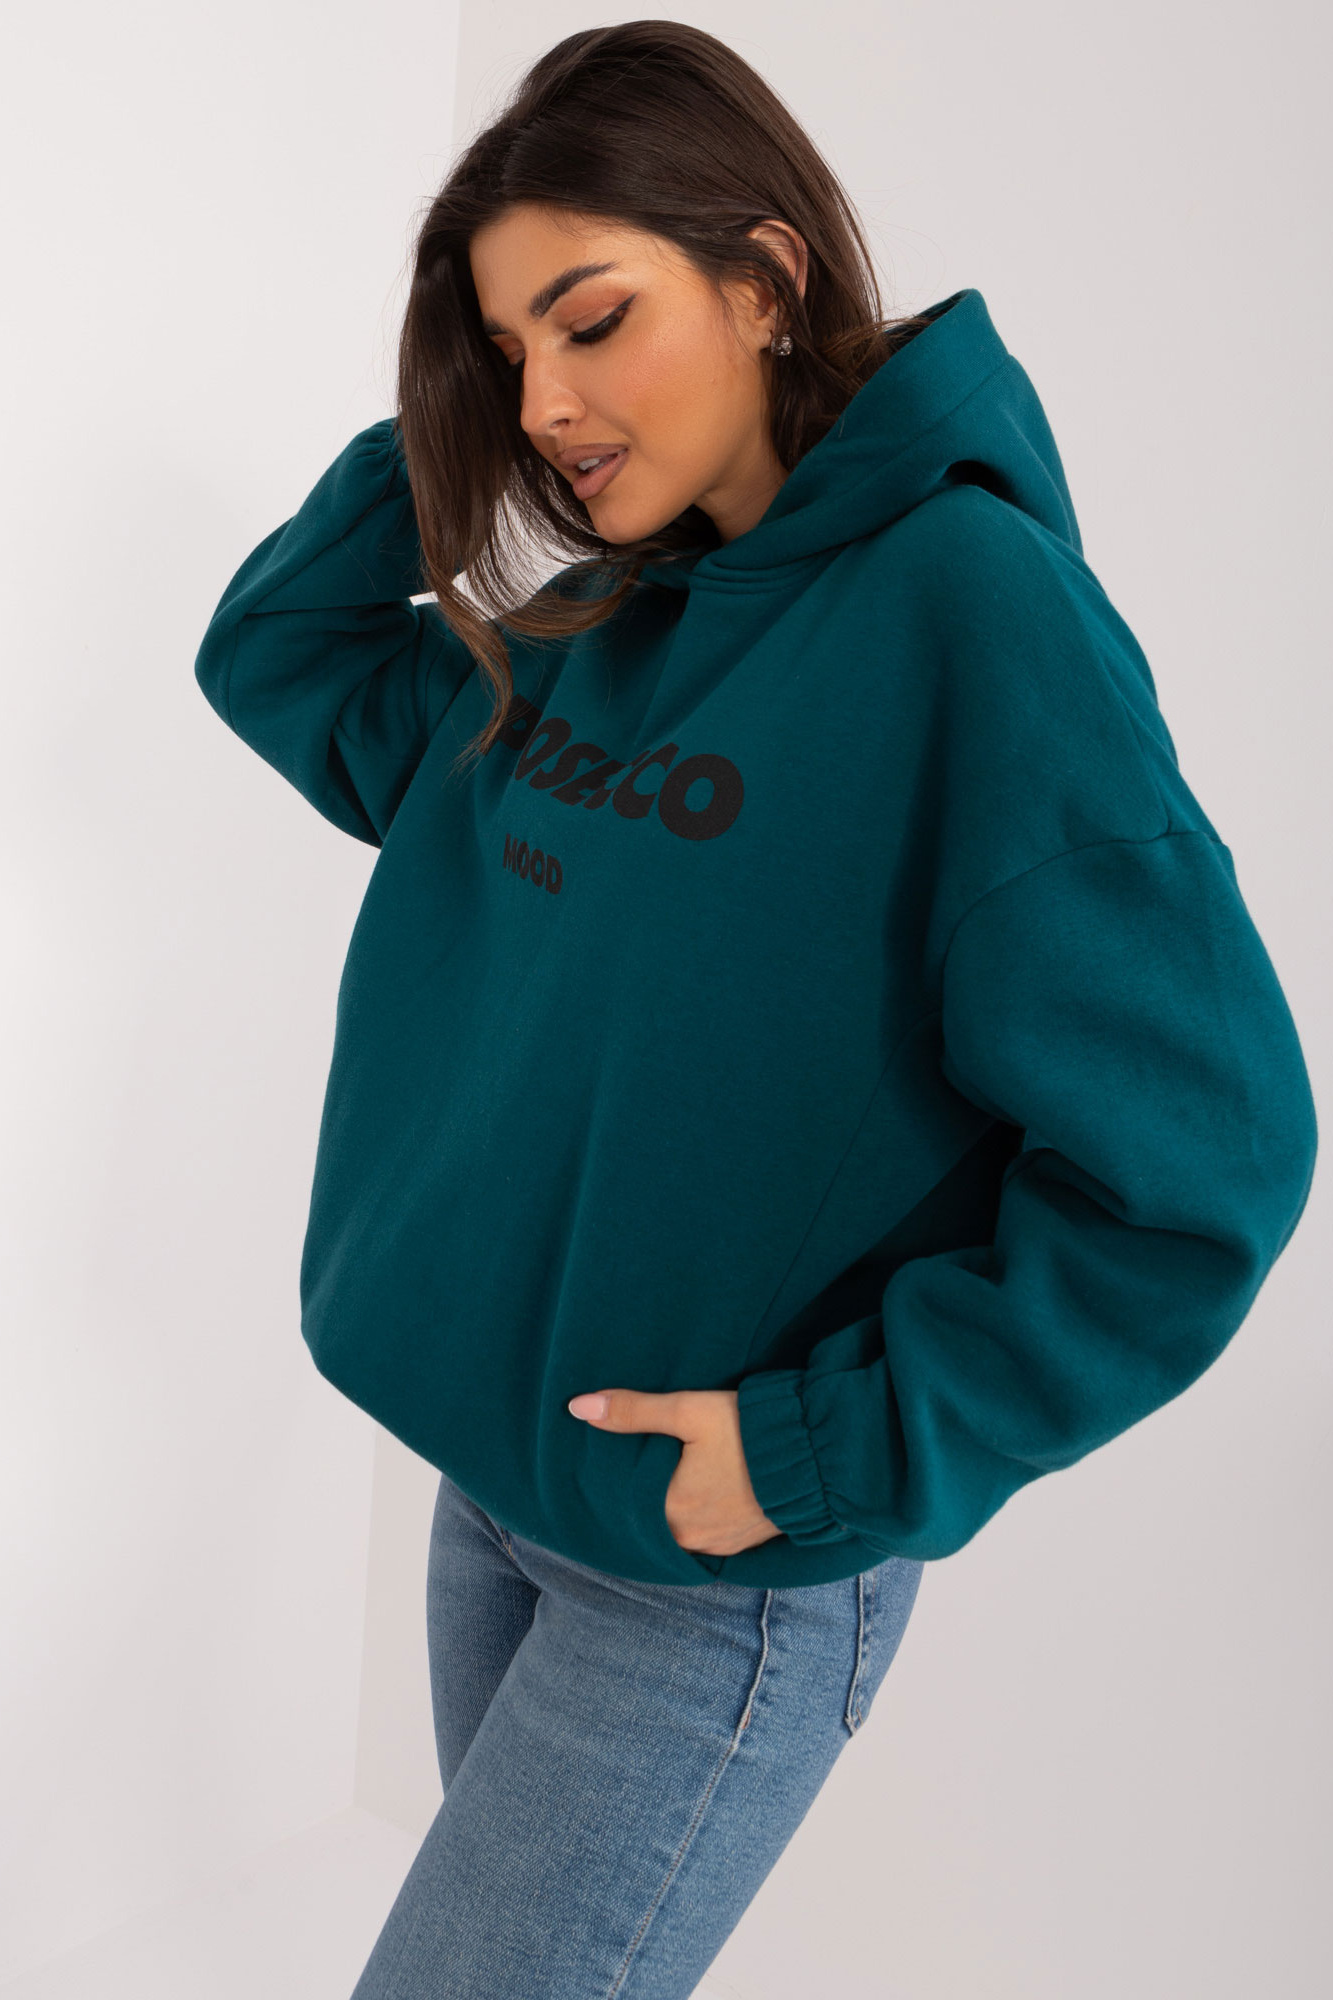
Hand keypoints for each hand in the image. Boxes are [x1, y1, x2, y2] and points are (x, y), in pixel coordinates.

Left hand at [567, 1387, 782, 1556]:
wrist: (818, 1454)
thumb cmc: (751, 1431)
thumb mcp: (689, 1411)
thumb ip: (634, 1411)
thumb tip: (577, 1407)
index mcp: (673, 1513)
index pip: (623, 1509)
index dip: (612, 1489)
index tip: (603, 1469)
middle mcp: (693, 1539)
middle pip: (649, 1524)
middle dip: (638, 1502)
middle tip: (630, 1472)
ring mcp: (720, 1545)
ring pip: (676, 1534)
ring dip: (668, 1514)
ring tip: (660, 1483)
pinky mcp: (744, 1544)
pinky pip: (704, 1538)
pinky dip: (694, 1521)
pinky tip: (693, 1498)